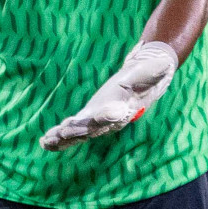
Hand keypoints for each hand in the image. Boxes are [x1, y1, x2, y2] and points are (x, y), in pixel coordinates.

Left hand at [41, 41, 177, 150]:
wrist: (145, 80)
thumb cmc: (148, 74)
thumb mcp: (153, 70)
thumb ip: (155, 70)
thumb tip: (163, 66)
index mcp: (126, 108)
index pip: (117, 114)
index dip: (109, 116)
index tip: (102, 114)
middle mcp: (111, 119)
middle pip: (93, 127)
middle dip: (77, 130)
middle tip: (62, 132)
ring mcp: (98, 121)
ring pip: (80, 133)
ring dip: (63, 138)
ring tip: (46, 141)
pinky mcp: (89, 118)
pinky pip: (74, 130)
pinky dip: (60, 137)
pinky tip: (45, 142)